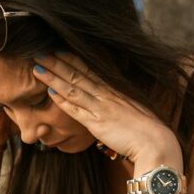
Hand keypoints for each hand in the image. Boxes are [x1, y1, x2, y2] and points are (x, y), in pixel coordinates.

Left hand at [31, 52, 177, 164]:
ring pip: (73, 88)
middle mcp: (106, 95)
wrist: (155, 143)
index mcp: (114, 90)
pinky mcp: (98, 124)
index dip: (72, 59)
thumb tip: (111, 104)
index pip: (89, 69)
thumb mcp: (132, 110)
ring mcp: (101, 108)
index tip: (58, 49)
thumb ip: (119, 104)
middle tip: (40, 51)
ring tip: (37, 67)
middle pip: (78, 74)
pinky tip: (49, 91)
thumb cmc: (147, 130)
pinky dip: (62, 100)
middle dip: (57, 62)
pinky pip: (77, 109)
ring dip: (54, 77)